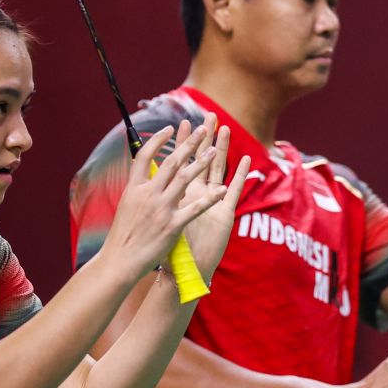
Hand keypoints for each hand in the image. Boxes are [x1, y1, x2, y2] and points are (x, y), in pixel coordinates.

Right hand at [100, 123, 226, 278]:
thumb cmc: (123, 235)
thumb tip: (148, 175)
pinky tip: (222, 189)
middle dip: (189, 143)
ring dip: (201, 162)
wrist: (120, 260)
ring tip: (215, 150)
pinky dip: (210, 198)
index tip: (170, 128)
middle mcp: (148, 195)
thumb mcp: (127, 206)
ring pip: (185, 179)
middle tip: (203, 129)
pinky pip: (195, 208)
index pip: (144, 156)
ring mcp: (161, 209)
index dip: (158, 140)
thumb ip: (140, 190)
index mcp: (134, 189)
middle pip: (171, 162)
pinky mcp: (173, 225)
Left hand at [168, 114, 250, 279]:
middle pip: (202, 160)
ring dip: (222, 149)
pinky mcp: (224, 215)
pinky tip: (246, 160)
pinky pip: (233, 192)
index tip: (178, 123)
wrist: (184, 272)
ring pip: (218, 170)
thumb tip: (142, 187)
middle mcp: (198, 195)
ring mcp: (212, 203)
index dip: (180, 143)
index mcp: (180, 194)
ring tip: (226, 129)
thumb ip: (156, 205)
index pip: (181, 162)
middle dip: (204, 138)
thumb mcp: (159, 222)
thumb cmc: (168, 250)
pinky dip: (240, 176)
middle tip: (208, 116)